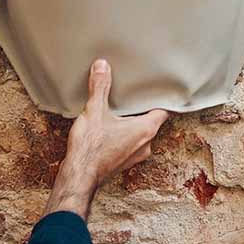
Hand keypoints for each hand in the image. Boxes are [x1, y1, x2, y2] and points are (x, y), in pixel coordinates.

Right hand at [45, 59, 168, 219]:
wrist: (78, 178)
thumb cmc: (90, 148)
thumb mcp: (94, 111)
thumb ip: (100, 87)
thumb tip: (102, 66)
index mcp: (146, 129)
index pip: (164, 111)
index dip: (164, 101)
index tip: (163, 92)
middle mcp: (145, 144)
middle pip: (153, 123)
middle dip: (144, 111)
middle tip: (138, 98)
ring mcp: (135, 156)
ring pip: (141, 136)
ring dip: (133, 125)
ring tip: (123, 113)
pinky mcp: (123, 163)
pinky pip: (129, 146)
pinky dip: (124, 137)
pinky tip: (111, 131)